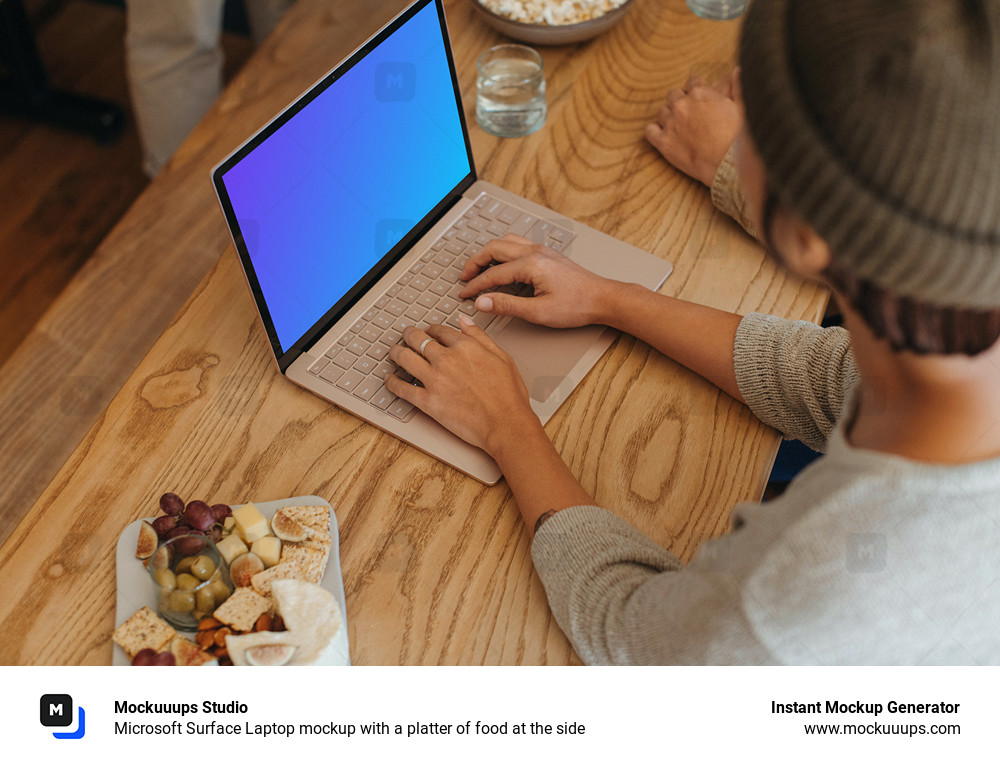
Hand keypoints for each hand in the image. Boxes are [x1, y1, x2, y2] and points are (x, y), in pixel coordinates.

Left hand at [384, 319, 539, 455]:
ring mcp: (435, 380)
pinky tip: (390, 379)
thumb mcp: (502, 357)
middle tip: (406, 336)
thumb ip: (480, 337)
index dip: (431, 329)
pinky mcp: (428, 402)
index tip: (429, 332)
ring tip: (393, 353)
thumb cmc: (509, 396)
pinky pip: (402, 389)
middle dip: (409, 335)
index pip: (440, 330)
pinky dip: (392, 382)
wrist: (506, 424)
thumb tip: (465, 322)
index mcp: (465, 347)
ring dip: (396, 353)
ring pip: (405, 358)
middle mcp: (447, 359)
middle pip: (418, 339)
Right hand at [458, 234, 618, 327]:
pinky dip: (502, 251)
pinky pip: (517, 244)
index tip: (464, 295)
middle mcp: (535, 252)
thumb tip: (483, 302)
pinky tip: (501, 263)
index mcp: (531, 265)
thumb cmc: (577, 305)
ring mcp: (542, 250)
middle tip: (464, 277)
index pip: (493, 274)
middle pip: (494, 248)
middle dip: (475, 263)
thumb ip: (507, 306)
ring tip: (478, 268)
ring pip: (505, 242)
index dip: (475, 285)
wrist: (603, 298)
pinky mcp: (547, 254)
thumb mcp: (539, 312)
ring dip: (488, 253)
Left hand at [645, 69, 742, 186]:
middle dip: (681, 102)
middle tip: (691, 116)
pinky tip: (663, 136)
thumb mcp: (742, 106)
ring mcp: (671, 123)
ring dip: (669, 117)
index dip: (697, 92)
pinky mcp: (663, 143)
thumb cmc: (738, 137)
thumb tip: (738, 70)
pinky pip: (649, 131)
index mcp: (700, 92)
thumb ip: (737, 85)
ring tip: (680, 128)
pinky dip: (654, 132)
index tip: (702, 102)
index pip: (692, 82)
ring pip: (662, 112)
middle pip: (673, 95)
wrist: (728, 164)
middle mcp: (682, 104)